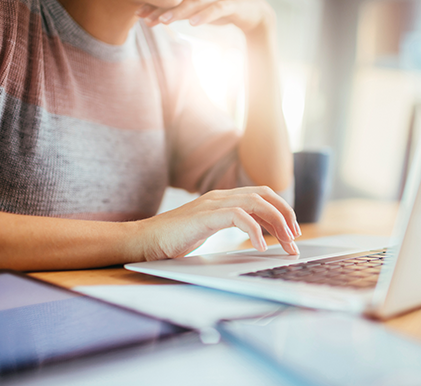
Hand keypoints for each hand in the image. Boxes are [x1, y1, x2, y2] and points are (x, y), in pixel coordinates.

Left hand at [136, 0, 274, 33]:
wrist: (255, 13)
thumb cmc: (224, 10)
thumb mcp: (201, 10)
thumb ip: (183, 11)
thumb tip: (159, 17)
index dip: (156, 4)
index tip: (139, 14)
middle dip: (162, 7)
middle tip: (145, 17)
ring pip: (197, 1)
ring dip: (180, 11)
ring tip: (165, 21)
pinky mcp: (233, 4)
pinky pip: (217, 9)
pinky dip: (205, 15)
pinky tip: (193, 23)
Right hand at [136, 186, 300, 260]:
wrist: (146, 241)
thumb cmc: (175, 238)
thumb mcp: (210, 229)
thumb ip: (230, 224)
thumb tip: (258, 233)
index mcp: (222, 198)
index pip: (261, 194)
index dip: (281, 209)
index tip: (291, 231)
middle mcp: (220, 196)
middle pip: (264, 195)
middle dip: (285, 215)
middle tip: (295, 238)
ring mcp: (212, 204)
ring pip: (256, 203)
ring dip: (277, 223)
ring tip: (286, 244)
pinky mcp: (204, 216)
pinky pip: (238, 218)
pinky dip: (255, 231)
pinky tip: (261, 247)